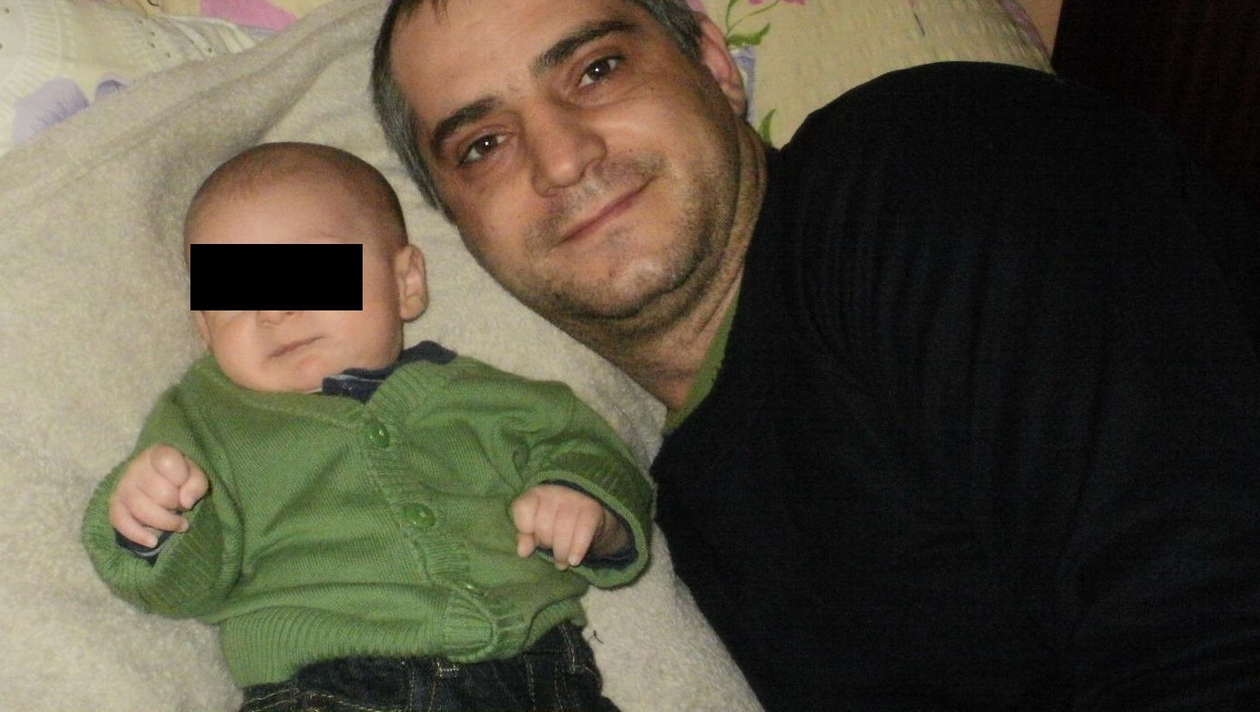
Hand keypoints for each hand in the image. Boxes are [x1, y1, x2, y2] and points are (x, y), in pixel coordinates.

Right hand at [108, 444, 208, 547]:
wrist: (158, 481)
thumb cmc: (180, 477)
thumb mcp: (196, 475)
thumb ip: (197, 484)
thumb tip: (186, 502)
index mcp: (157, 453)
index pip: (168, 463)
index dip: (183, 478)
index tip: (186, 484)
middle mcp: (136, 468)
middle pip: (161, 493)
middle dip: (177, 504)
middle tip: (181, 506)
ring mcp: (123, 487)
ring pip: (143, 510)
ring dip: (166, 523)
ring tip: (179, 524)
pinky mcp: (115, 505)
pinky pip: (121, 522)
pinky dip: (138, 534)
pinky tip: (153, 541)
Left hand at [511, 484, 625, 569]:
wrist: (590, 515)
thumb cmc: (556, 522)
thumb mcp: (537, 528)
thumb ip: (525, 537)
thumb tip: (522, 551)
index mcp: (536, 494)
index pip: (523, 508)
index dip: (524, 528)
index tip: (530, 542)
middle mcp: (555, 492)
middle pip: (543, 524)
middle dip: (546, 543)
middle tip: (552, 551)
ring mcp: (575, 498)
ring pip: (563, 529)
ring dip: (561, 552)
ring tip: (562, 562)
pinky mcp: (592, 508)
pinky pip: (583, 530)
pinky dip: (577, 548)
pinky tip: (574, 560)